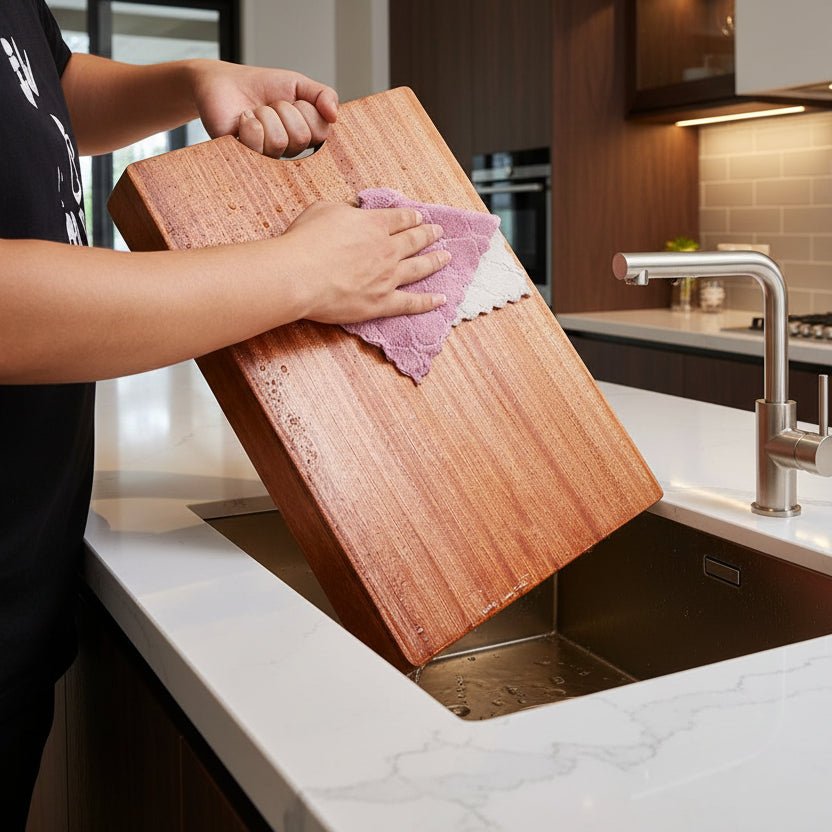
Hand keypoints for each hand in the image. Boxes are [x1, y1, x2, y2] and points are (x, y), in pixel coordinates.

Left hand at [189, 60, 337, 157]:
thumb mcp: (298, 84)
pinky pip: (256, 144)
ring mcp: (266, 159)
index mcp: (305, 137)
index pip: (321, 132)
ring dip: (264, 115)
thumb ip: (323, 94)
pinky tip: (243, 120)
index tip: (292, 102)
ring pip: (279, 141)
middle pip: (300, 137)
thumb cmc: (261, 87)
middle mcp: (288, 153)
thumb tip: (335, 116)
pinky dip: (249, 122)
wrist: (225, 82)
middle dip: (283, 110)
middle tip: (271, 105)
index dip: (306, 109)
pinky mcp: (244, 158)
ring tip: (256, 112)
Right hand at [280, 202, 450, 323]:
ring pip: (419, 268)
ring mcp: (388, 277)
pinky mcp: (382, 303)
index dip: (411, 217)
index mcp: (374, 224)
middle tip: (438, 233)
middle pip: (414, 240)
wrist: (299, 276)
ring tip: (446, 257)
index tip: (419, 217)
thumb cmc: (305, 242)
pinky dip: (428, 302)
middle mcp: (387, 249)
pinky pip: (411, 303)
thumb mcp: (322, 210)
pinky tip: (441, 299)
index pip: (400, 218)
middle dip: (428, 235)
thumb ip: (343, 209)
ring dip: (435, 261)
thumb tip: (352, 210)